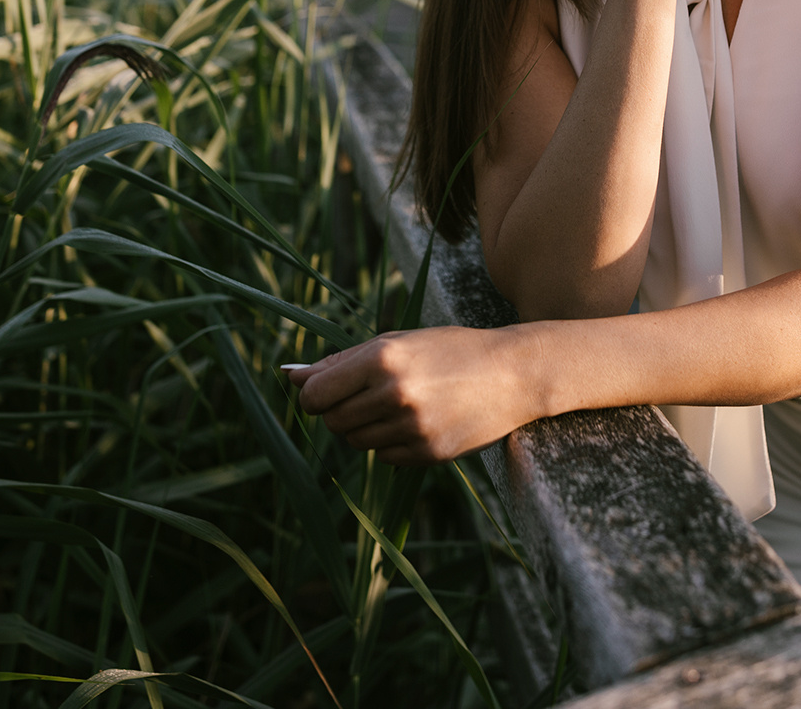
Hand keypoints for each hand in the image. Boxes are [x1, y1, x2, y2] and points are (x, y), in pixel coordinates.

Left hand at [292, 326, 537, 465]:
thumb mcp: (396, 342)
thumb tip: (288, 377)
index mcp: (382, 358)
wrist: (511, 374)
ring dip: (364, 426)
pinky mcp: (428, 453)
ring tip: (396, 405)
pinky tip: (416, 422)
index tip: (325, 391)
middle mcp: (394, 393)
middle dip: (339, 411)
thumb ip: (340, 361)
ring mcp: (412, 427)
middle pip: (332, 421)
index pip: (315, 395)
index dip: (313, 396)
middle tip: (367, 395)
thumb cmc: (448, 350)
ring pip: (356, 441)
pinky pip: (384, 457)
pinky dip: (390, 443)